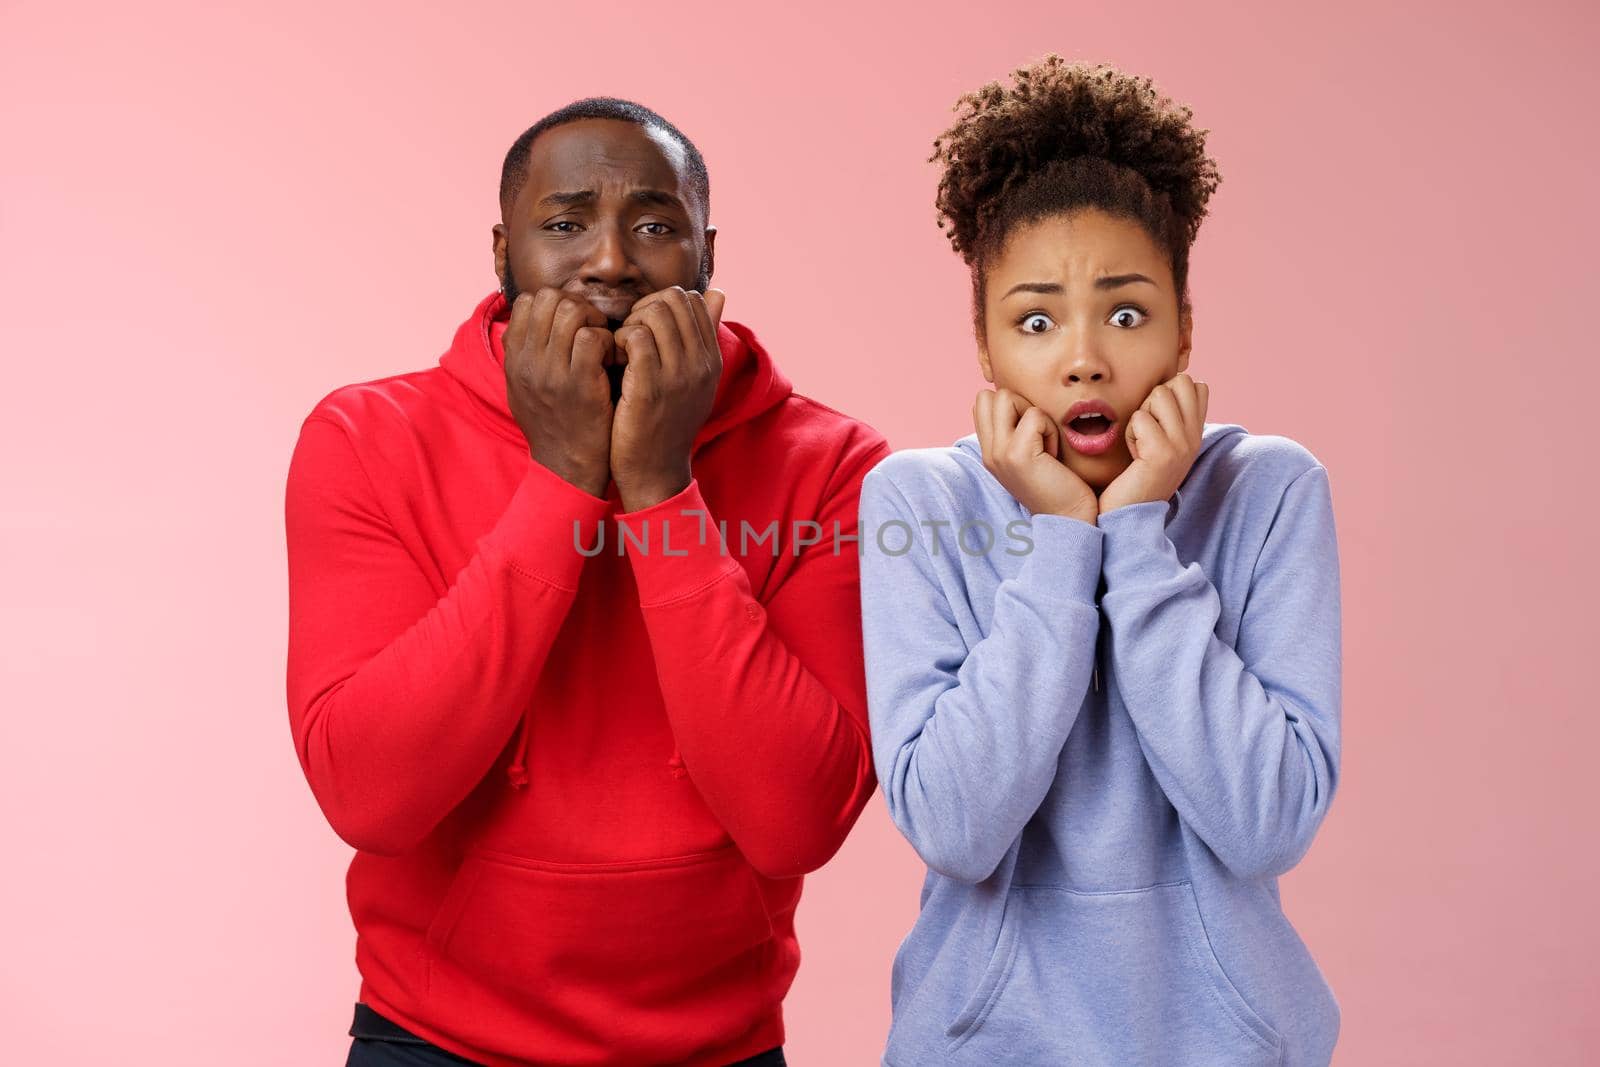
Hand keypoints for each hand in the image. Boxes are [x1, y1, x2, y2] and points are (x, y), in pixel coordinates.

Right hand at [504, 288, 615, 497]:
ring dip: (595, 320)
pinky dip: (609, 341)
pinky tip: (612, 360)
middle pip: (549, 298)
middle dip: (577, 305)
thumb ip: (522, 356)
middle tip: (594, 330)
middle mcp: (528, 363)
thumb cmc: (554, 426)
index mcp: (514, 360)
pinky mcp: (581, 386)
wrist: (568, 469)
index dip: (555, 304)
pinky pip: (593, 337)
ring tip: (604, 344)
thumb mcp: (522, 390)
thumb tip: (522, 323)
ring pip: (572, 310)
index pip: (527, 301)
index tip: (572, 326)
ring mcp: (553, 373)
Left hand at [610, 286, 725, 510]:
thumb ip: (704, 335)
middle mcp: (701, 364)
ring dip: (630, 322)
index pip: (693, 301)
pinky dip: (619, 339)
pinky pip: (635, 336)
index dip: (662, 303)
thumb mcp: (695, 379)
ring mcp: (678, 376)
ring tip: (621, 347)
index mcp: (712, 360)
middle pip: (674, 300)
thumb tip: (718, 292)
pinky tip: (614, 358)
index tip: (645, 327)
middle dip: (645, 307)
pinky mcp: (650, 387)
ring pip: (655, 312)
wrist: (654, 472)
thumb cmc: (666, 422)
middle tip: (629, 333)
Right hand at [974, 387, 1098, 523]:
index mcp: (988, 451)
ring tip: (1044, 443)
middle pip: (989, 395)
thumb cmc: (1058, 484)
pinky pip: (1035, 415)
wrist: (1069, 518)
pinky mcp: (1016, 454)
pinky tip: (1053, 455)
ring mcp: (998, 453)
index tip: (1029, 432)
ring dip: (1034, 414)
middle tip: (1036, 434)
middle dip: (1019, 403)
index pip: (981, 402)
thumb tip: (1016, 399)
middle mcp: (988, 451)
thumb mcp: (1027, 455)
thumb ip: (1014, 431)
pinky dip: (1050, 429)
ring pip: (1006, 397)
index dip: (1010, 405)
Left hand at [1098, 372, 1208, 514]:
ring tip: (1140, 444)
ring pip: (1159, 394)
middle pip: (1179, 381)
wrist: (1128, 516)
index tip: (1157, 425)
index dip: (1168, 395)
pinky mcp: (1163, 454)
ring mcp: (1182, 446)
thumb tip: (1172, 384)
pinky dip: (1129, 433)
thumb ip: (1170, 417)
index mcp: (1196, 433)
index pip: (1196, 386)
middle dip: (1154, 399)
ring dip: (1140, 416)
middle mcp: (1195, 438)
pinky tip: (1134, 456)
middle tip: (1146, 431)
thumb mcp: (1161, 444)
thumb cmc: (1135, 476)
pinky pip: (1140, 417)